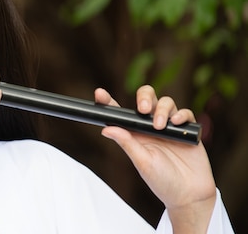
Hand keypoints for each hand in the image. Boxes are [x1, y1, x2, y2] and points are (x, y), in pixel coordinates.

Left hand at [95, 85, 216, 232]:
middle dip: (144, 97)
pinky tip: (176, 123)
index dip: (109, 102)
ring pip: (166, 102)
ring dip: (162, 109)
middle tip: (143, 108)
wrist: (190, 195)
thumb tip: (106, 129)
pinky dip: (181, 115)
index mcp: (136, 134)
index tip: (99, 93)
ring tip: (160, 126)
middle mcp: (151, 127)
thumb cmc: (163, 181)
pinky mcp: (187, 130)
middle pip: (147, 98)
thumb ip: (127, 143)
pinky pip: (185, 113)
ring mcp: (170, 127)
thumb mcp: (142, 162)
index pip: (121, 114)